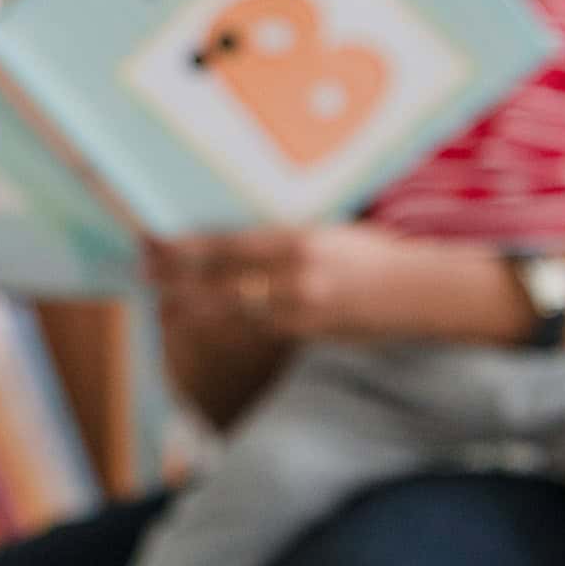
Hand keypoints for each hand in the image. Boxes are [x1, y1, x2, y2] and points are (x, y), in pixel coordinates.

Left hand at [144, 223, 419, 340]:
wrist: (422, 293)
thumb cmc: (374, 254)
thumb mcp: (326, 231)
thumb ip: (280, 237)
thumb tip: (231, 239)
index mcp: (297, 240)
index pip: (226, 245)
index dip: (183, 247)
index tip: (153, 241)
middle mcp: (294, 275)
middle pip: (218, 278)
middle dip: (175, 276)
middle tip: (142, 270)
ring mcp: (300, 308)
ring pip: (228, 310)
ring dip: (190, 307)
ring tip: (160, 304)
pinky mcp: (307, 333)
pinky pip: (252, 330)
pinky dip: (223, 326)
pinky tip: (202, 325)